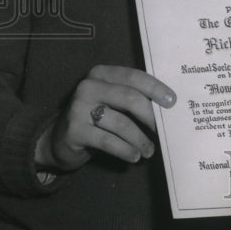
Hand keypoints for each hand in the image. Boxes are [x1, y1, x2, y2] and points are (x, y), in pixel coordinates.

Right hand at [35, 65, 175, 171]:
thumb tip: (166, 106)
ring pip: (121, 123)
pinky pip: (108, 141)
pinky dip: (125, 150)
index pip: (134, 76)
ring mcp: (78, 107)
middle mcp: (88, 86)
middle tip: (162, 131)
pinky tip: (134, 156)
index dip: (155, 88)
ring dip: (139, 139)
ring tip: (149, 150)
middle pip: (130, 98)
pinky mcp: (74, 130)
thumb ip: (131, 96)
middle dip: (150, 116)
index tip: (172, 102)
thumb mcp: (110, 100)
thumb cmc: (94, 116)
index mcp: (101, 73)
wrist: (58, 138)